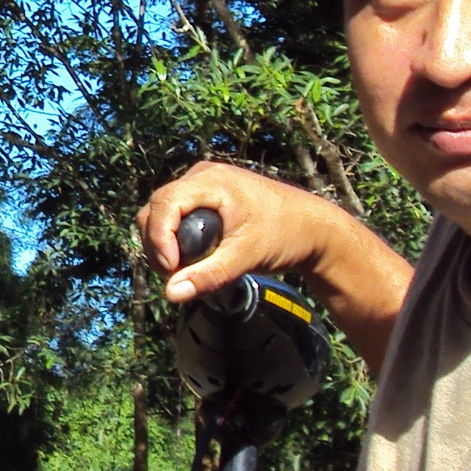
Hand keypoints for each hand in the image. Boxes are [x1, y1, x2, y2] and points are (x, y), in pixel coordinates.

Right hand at [138, 162, 332, 300]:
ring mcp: (203, 184)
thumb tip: (171, 294)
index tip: (171, 269)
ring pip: (162, 212)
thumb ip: (208, 276)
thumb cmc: (285, 236)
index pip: (164, 203)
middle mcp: (203, 176)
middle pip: (156, 208)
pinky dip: (175, 238)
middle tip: (176, 275)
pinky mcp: (206, 197)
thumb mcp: (246, 258)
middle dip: (158, 244)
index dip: (159, 238)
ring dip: (164, 243)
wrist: (313, 228)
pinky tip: (193, 258)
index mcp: (212, 181)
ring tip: (183, 270)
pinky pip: (176, 214)